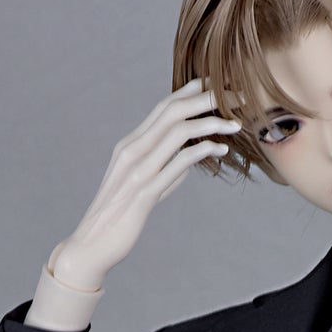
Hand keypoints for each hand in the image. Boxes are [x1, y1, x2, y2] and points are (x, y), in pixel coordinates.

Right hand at [48, 79, 243, 289]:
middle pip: (172, 111)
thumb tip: (189, 160)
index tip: (219, 85)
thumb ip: (166, 170)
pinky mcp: (144, 192)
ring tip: (236, 124)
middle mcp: (132, 150)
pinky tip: (223, 150)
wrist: (93, 246)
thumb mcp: (145, 188)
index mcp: (131, 145)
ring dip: (211, 123)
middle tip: (238, 96)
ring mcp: (137, 169)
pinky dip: (203, 151)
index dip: (191, 92)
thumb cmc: (120, 218)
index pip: (163, 107)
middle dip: (207, 98)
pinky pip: (177, 163)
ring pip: (177, 131)